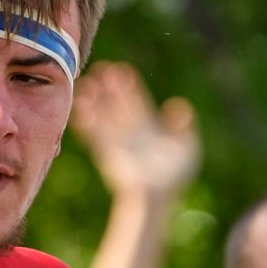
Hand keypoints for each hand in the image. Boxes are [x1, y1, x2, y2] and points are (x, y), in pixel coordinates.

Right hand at [69, 61, 199, 199]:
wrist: (157, 198)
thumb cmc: (174, 176)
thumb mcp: (186, 147)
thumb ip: (184, 126)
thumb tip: (178, 104)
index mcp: (148, 125)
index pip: (136, 100)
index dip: (129, 86)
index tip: (121, 70)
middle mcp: (130, 131)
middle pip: (117, 105)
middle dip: (109, 89)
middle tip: (100, 69)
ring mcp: (117, 142)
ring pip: (103, 117)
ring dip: (94, 102)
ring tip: (85, 86)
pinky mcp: (106, 154)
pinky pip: (94, 136)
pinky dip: (87, 124)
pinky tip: (80, 111)